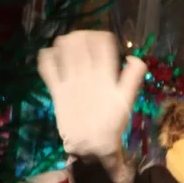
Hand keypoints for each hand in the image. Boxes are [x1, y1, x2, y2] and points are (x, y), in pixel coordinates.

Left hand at [37, 31, 145, 158]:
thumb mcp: (127, 102)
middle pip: (81, 42)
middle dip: (83, 35)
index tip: (104, 38)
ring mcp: (69, 82)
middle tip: (86, 39)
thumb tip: (136, 58)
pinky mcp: (56, 90)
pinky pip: (47, 68)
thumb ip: (133, 78)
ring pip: (63, 50)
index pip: (103, 45)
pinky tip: (52, 55)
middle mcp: (87, 75)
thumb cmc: (110, 126)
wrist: (89, 147)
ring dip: (66, 42)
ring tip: (70, 43)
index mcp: (106, 77)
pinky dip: (47, 57)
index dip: (102, 36)